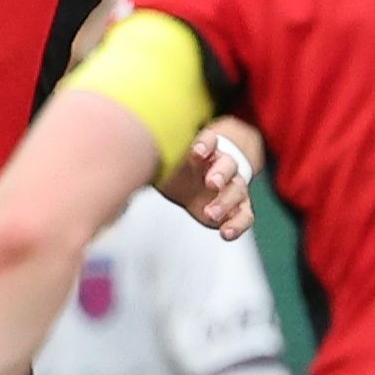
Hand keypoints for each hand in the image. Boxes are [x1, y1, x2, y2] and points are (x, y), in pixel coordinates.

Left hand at [156, 121, 257, 240]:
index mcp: (206, 150)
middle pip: (229, 165)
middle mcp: (222, 166)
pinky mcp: (237, 207)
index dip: (205, 144)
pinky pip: (244, 215)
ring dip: (225, 202)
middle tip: (211, 183)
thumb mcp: (166, 162)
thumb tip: (130, 160)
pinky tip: (225, 234)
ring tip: (210, 214)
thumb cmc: (177, 169)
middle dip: (221, 173)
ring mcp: (232, 186)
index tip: (196, 152)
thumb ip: (155, 159)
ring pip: (237, 190)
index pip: (210, 140)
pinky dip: (237, 225)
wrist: (190, 182)